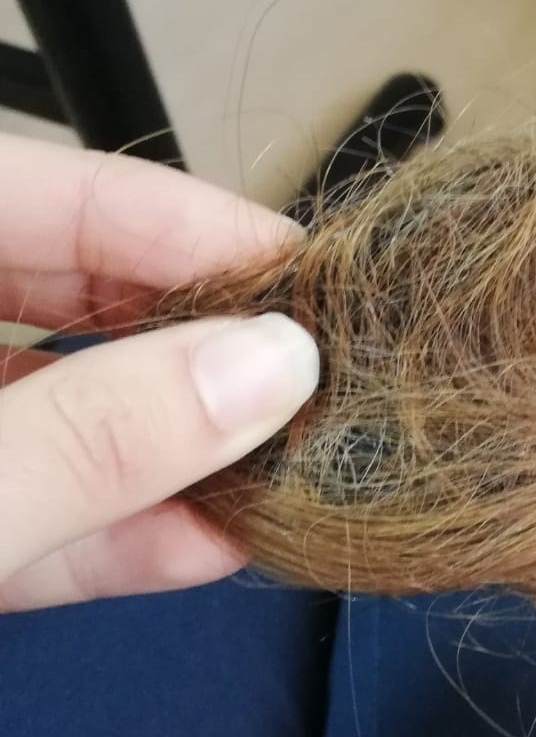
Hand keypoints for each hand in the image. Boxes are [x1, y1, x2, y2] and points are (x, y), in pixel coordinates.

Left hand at [0, 137, 317, 611]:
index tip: (303, 279)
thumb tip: (269, 369)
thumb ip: (87, 436)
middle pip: (62, 296)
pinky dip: (106, 532)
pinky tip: (205, 544)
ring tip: (282, 469)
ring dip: (166, 452)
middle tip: (307, 374)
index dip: (182, 223)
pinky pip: (24, 509)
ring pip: (51, 412)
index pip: (48, 191)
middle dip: (189, 341)